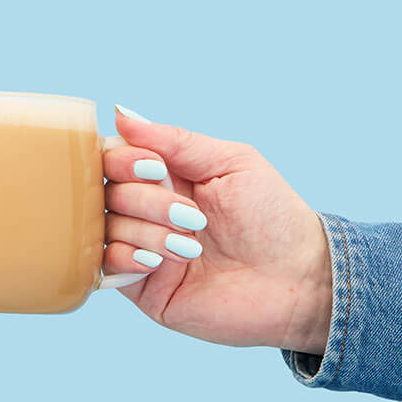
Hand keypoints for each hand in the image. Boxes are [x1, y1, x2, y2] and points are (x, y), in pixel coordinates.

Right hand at [103, 107, 332, 354]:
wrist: (294, 280)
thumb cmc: (272, 218)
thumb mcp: (231, 163)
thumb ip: (176, 140)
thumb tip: (121, 114)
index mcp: (167, 176)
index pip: (113, 157)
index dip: (124, 160)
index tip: (157, 169)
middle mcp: (148, 210)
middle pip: (108, 191)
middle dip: (148, 201)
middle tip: (193, 219)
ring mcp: (142, 248)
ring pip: (108, 227)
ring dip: (148, 232)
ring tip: (190, 248)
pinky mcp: (141, 287)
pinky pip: (108, 265)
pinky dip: (128, 258)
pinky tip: (160, 264)